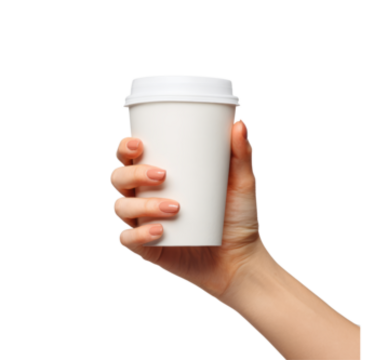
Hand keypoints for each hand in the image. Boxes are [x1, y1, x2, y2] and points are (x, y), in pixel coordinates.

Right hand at [111, 118, 268, 299]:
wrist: (241, 259)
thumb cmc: (238, 217)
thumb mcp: (242, 184)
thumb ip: (242, 155)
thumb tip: (239, 125)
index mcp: (158, 176)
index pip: (129, 156)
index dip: (124, 147)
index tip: (138, 143)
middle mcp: (145, 197)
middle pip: (119, 178)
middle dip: (133, 173)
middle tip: (162, 175)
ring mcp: (143, 223)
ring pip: (122, 207)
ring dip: (142, 204)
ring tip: (174, 207)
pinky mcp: (147, 248)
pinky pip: (129, 240)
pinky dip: (140, 235)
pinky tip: (159, 231)